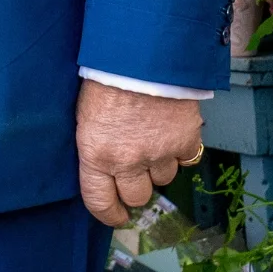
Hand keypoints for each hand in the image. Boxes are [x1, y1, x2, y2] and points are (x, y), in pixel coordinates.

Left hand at [76, 80, 204, 225]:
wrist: (142, 56)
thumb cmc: (105, 79)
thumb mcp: (85, 115)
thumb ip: (95, 145)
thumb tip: (103, 166)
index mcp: (96, 154)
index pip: (100, 201)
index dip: (108, 214)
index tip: (116, 216)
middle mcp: (128, 161)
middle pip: (137, 196)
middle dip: (136, 187)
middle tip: (135, 171)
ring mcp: (160, 154)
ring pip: (164, 179)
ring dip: (158, 166)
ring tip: (152, 140)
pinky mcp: (186, 142)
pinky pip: (187, 160)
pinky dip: (181, 152)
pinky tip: (172, 134)